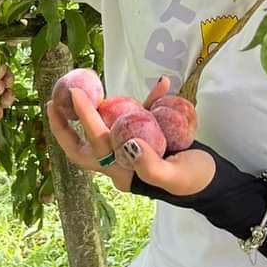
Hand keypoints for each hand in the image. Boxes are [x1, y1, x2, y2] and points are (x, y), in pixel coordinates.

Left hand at [46, 78, 216, 197]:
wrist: (214, 181)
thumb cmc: (195, 181)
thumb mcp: (177, 176)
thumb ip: (152, 167)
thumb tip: (130, 144)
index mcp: (123, 172)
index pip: (97, 144)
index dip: (85, 118)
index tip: (78, 94)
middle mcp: (122, 161)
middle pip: (83, 148)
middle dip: (64, 128)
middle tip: (52, 103)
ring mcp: (132, 149)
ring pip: (103, 132)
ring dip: (87, 115)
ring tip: (76, 93)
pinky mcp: (149, 138)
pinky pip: (139, 118)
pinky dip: (147, 100)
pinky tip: (162, 84)